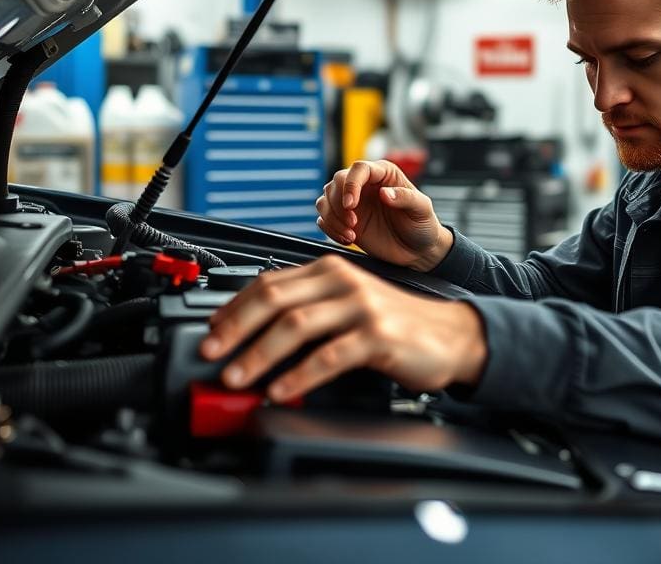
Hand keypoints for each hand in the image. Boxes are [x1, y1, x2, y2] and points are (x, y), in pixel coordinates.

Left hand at [199, 255, 486, 400]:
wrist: (451, 335)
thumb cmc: (395, 324)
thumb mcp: (347, 305)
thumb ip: (308, 310)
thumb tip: (254, 334)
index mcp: (328, 270)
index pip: (267, 283)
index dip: (233, 308)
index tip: (209, 331)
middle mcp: (342, 281)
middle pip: (274, 300)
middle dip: (234, 329)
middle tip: (210, 353)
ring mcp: (361, 307)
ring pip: (296, 326)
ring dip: (259, 354)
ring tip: (236, 377)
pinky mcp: (378, 336)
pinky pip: (329, 356)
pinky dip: (298, 375)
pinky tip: (280, 390)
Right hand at [316, 160, 452, 271]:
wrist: (418, 251)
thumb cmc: (422, 225)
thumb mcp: (422, 209)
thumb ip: (406, 197)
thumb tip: (384, 193)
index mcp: (384, 174)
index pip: (359, 168)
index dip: (351, 185)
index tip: (351, 205)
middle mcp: (365, 185)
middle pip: (337, 182)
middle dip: (338, 204)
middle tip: (353, 224)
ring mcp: (353, 204)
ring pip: (325, 200)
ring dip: (332, 218)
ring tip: (350, 235)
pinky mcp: (345, 221)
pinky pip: (324, 219)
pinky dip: (330, 229)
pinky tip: (347, 239)